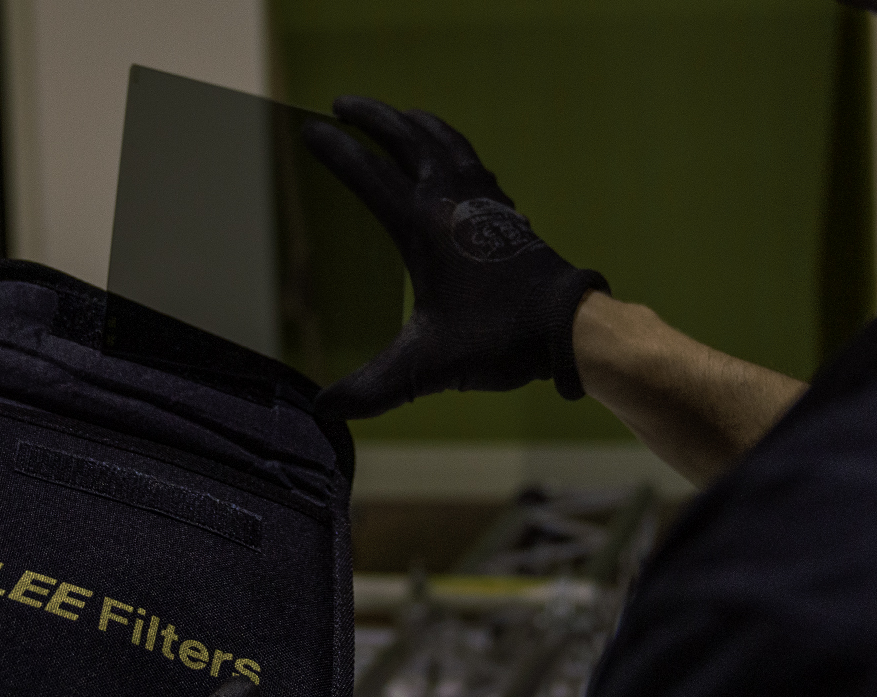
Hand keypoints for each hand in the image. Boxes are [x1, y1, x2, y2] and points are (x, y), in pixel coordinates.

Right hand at [303, 96, 608, 418]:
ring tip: (398, 116)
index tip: (309, 131)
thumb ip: (373, 388)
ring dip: (415, 124)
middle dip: (371, 117)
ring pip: (444, 142)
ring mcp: (484, 202)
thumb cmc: (499, 339)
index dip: (336, 151)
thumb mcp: (427, 367)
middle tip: (342, 105)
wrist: (567, 326)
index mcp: (422, 226)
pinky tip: (453, 159)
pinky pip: (473, 162)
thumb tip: (324, 411)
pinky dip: (453, 147)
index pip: (368, 175)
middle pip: (406, 139)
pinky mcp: (507, 214)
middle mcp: (451, 201)